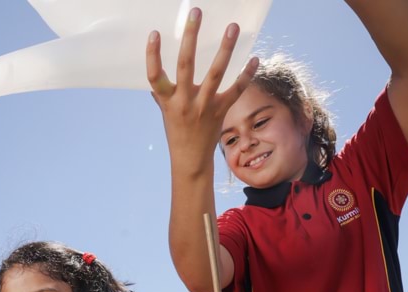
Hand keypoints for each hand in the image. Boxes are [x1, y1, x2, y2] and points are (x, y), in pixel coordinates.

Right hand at [146, 9, 257, 161]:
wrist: (191, 160)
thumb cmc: (177, 132)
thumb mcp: (166, 112)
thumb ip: (163, 93)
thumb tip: (157, 76)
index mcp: (168, 100)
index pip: (155, 75)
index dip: (152, 55)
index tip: (155, 33)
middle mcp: (184, 102)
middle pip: (186, 65)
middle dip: (191, 37)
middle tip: (196, 13)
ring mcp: (204, 106)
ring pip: (215, 73)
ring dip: (225, 49)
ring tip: (232, 27)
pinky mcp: (221, 111)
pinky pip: (235, 90)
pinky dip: (246, 74)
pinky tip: (255, 58)